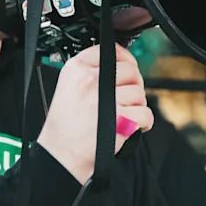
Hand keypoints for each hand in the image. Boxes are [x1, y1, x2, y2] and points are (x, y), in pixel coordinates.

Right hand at [37, 44, 152, 182]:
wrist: (61, 154)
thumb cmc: (66, 126)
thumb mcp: (69, 86)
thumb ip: (91, 71)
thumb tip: (121, 64)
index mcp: (77, 69)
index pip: (111, 50)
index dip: (126, 59)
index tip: (129, 67)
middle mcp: (90, 80)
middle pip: (131, 71)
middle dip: (134, 85)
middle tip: (127, 98)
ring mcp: (105, 99)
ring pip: (139, 93)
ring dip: (137, 106)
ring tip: (124, 115)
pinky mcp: (118, 118)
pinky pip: (145, 113)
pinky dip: (144, 122)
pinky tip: (133, 126)